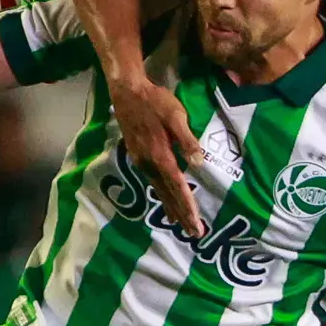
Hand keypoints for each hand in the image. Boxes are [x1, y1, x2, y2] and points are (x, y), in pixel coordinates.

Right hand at [111, 73, 204, 237]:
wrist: (127, 92)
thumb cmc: (155, 101)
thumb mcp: (176, 115)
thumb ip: (187, 140)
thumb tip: (199, 163)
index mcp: (161, 155)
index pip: (178, 187)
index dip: (188, 207)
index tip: (196, 225)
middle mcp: (149, 164)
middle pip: (167, 195)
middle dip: (181, 215)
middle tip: (194, 234)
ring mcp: (141, 161)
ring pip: (158, 190)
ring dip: (170, 207)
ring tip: (180, 223)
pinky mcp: (137, 156)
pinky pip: (151, 182)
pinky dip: (161, 194)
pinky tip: (164, 198)